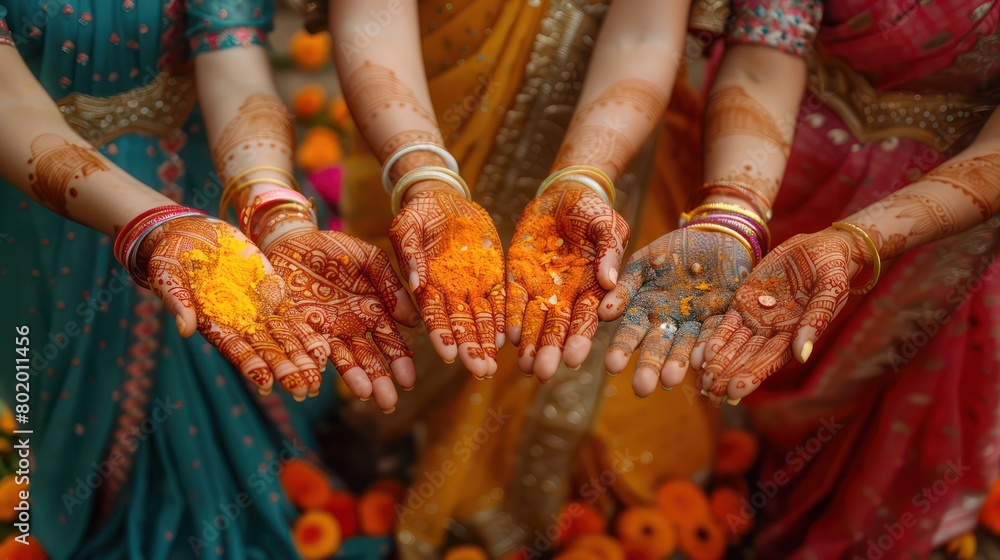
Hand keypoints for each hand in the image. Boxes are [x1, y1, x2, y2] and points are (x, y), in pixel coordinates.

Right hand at [143, 216, 330, 399]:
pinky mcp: (272, 290)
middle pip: (267, 350)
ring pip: (285, 337)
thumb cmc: (170, 258)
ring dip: (302, 358)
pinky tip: (324, 349)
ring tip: (319, 379)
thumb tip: (185, 330)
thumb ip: (178, 301)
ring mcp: (258, 308)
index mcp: (213, 324)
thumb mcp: (167, 275)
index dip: (250, 366)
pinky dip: (308, 331)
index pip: (235, 349)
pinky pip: (293, 314)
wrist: (190, 235)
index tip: (266, 384)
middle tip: (305, 391)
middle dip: (285, 370)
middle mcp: (239, 322)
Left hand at [263, 223, 419, 412]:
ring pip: (344, 360)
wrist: (291, 240)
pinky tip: (325, 379)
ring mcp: (327, 331)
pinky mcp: (301, 329)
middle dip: (380, 381)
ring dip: (355, 379)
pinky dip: (317, 366)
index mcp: (374, 310)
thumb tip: (415, 320)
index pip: (391, 341)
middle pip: (369, 358)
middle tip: (389, 403)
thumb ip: (390, 285)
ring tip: (366, 396)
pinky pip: (311, 350)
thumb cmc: (334, 248)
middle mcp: (352, 327)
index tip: (407, 381)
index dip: (399, 361)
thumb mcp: (369, 259)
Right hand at [389, 184, 504, 378]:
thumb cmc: (419, 213)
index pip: (434, 315)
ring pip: (482, 319)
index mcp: (426, 284)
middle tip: (480, 371)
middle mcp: (450, 292)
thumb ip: (408, 252)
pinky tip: (509, 337)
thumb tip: (414, 281)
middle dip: (470, 348)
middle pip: (461, 324)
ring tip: (494, 366)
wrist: (443, 200)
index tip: (449, 355)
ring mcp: (472, 285)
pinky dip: (504, 318)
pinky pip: (500, 300)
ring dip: (487, 342)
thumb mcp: (407, 225)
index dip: (441, 335)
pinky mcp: (491, 275)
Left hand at [507, 184, 628, 379]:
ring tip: (524, 366)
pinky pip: (513, 301)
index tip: (574, 359)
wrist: (564, 194)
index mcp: (593, 288)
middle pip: (558, 328)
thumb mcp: (608, 225)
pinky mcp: (519, 276)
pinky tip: (507, 337)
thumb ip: (610, 251)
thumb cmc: (593, 211)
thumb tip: (611, 282)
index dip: (580, 339)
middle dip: (550, 350)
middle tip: (543, 372)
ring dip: (529, 344)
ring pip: (534, 322)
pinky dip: (511, 318)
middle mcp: (567, 296)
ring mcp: (542, 288)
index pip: (587, 319)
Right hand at [600, 229, 750, 395]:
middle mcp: (669, 321)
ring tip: (670, 381)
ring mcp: (695, 321)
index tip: (612, 367)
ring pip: (685, 345)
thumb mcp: (644, 262)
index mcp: (645, 308)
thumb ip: (625, 286)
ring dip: (677, 363)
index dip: (622, 349)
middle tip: (642, 388)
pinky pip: (714, 333)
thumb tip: (603, 314)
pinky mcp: (722, 317)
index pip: (631, 332)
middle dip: (650, 366)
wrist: (715, 235)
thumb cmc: (673, 248)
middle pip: (658, 346)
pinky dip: (707, 347)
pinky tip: (701, 361)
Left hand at [697, 229, 860, 405]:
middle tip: (712, 394)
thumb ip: (815, 321)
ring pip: (734, 345)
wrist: (820, 247)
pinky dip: (715, 338)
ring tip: (703, 381)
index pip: (771, 360)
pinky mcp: (744, 303)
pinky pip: (726, 323)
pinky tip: (701, 353)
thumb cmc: (833, 271)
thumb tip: (802, 355)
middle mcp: (773, 331)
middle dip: (730, 375)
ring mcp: (757, 318)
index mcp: (795, 334)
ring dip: (719, 362)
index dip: (753, 375)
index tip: (736, 391)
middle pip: (748, 358)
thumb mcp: (830, 291)